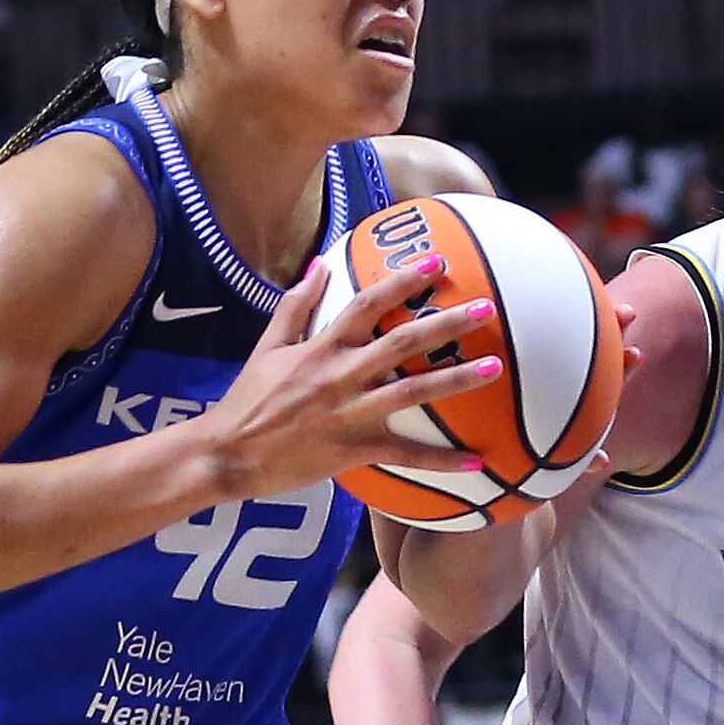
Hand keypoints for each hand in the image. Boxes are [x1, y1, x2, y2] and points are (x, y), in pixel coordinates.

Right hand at [206, 254, 500, 497]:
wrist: (229, 454)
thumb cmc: (249, 399)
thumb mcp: (268, 345)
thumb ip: (297, 304)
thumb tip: (320, 264)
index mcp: (322, 346)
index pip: (368, 303)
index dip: (404, 280)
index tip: (437, 263)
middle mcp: (341, 375)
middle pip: (403, 342)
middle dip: (446, 322)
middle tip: (486, 307)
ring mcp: (350, 414)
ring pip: (413, 392)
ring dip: (456, 379)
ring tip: (494, 367)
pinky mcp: (354, 450)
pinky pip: (405, 455)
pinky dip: (442, 461)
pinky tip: (477, 461)